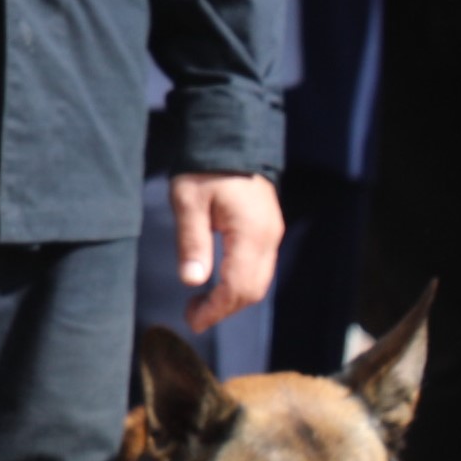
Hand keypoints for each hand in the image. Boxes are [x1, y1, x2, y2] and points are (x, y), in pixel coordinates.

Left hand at [169, 174, 282, 332]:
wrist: (231, 140)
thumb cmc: (205, 168)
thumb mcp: (188, 202)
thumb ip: (192, 242)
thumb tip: (193, 282)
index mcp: (251, 233)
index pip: (239, 285)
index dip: (216, 308)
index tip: (192, 320)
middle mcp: (269, 239)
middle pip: (253, 290)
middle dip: (224, 308)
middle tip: (193, 315)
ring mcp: (272, 236)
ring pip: (259, 282)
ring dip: (232, 298)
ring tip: (202, 303)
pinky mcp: (268, 232)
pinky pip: (259, 269)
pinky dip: (240, 284)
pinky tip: (218, 282)